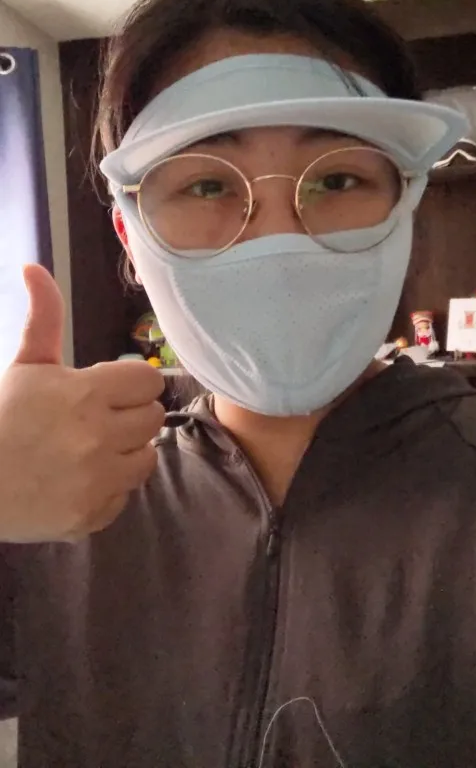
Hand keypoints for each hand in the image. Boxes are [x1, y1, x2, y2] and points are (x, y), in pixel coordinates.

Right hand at [0, 265, 164, 542]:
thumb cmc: (1, 416)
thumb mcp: (25, 364)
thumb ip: (42, 317)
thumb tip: (34, 267)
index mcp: (85, 393)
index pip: (149, 381)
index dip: (130, 385)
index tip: (107, 391)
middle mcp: (98, 436)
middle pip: (153, 419)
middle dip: (129, 417)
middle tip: (96, 421)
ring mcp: (96, 480)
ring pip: (147, 458)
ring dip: (126, 453)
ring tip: (90, 451)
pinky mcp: (91, 515)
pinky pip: (125, 496)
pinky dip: (107, 490)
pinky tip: (78, 481)